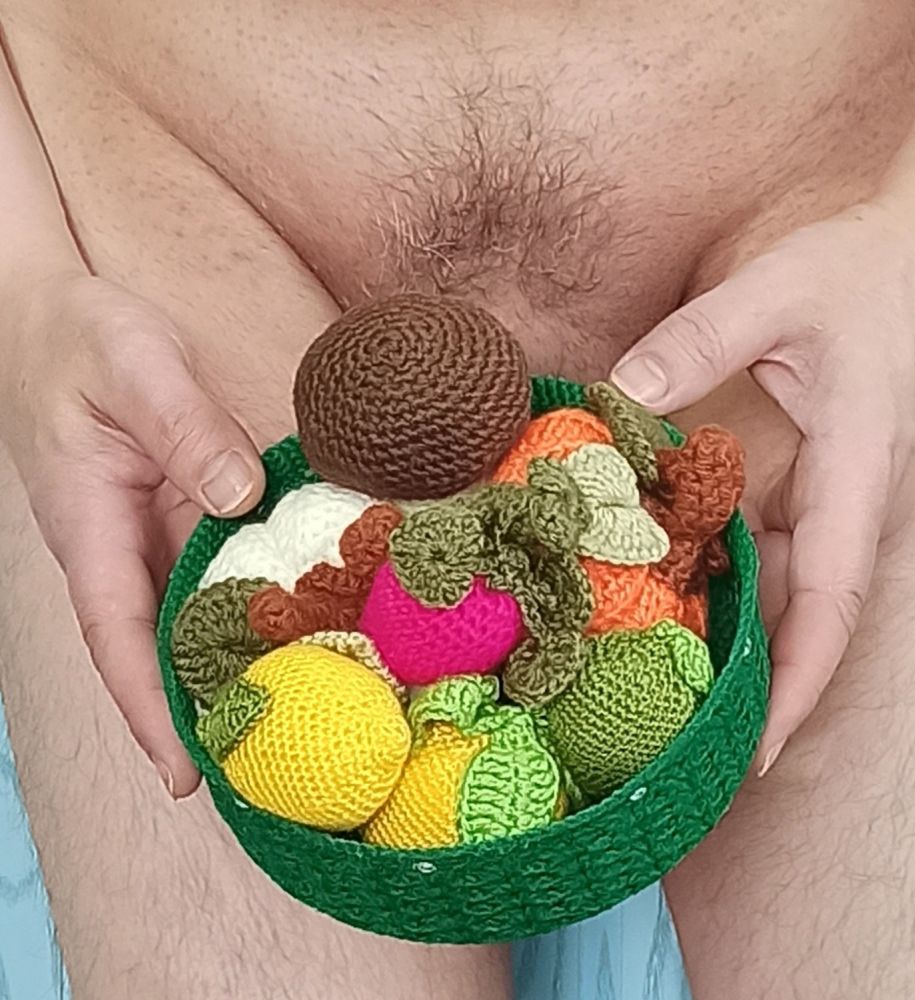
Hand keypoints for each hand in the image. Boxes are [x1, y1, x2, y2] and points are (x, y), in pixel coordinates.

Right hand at [1, 272, 265, 796]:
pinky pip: (219, 569)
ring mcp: (153, 533)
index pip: (117, 635)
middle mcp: (121, 546)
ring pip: (193, 615)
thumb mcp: (136, 368)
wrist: (60, 321)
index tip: (185, 774)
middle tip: (269, 770)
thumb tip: (242, 497)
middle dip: (204, 711)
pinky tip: (309, 622)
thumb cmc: (84, 341)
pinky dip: (257, 601)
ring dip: (236, 666)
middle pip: (160, 647)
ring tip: (302, 720)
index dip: (149, 707)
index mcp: (90, 526)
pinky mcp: (183, 512)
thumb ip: (186, 429)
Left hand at [612, 199, 914, 773]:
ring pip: (792, 589)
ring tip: (665, 678)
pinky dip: (732, 575)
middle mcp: (853, 503)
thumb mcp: (778, 293)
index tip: (761, 750)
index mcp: (857, 473)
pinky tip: (674, 584)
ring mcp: (841, 497)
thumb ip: (698, 341)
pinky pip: (781, 550)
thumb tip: (620, 398)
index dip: (799, 681)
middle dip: (759, 684)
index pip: (833, 602)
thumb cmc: (867, 272)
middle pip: (810, 619)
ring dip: (739, 633)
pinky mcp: (825, 483)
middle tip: (683, 734)